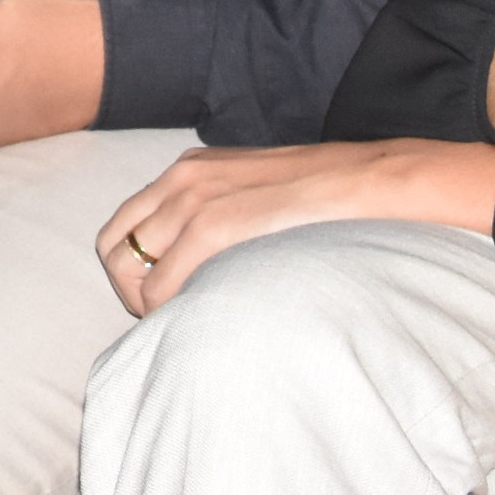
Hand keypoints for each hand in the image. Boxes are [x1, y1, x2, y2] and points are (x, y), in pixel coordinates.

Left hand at [97, 137, 494, 315]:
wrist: (381, 180)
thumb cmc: (334, 199)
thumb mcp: (264, 195)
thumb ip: (229, 216)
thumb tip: (210, 264)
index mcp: (191, 169)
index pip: (127, 223)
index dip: (133, 267)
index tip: (163, 299)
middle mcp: (182, 177)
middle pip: (113, 243)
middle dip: (127, 286)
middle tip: (164, 319)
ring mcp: (195, 197)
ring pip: (128, 263)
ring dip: (144, 301)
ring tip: (181, 325)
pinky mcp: (217, 221)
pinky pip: (163, 276)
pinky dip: (164, 306)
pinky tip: (192, 321)